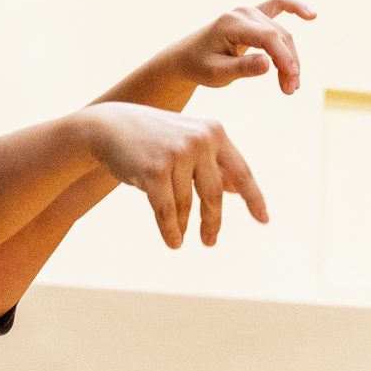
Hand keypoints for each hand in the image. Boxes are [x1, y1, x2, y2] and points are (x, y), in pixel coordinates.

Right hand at [79, 101, 268, 249]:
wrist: (107, 128)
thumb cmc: (151, 138)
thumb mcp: (187, 143)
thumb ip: (212, 164)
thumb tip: (237, 191)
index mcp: (213, 132)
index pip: (241, 171)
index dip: (254, 198)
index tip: (264, 220)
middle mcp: (199, 140)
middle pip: (214, 194)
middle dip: (213, 221)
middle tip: (210, 242)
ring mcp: (177, 153)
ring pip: (187, 203)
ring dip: (184, 225)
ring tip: (181, 239)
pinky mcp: (154, 170)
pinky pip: (167, 210)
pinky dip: (170, 230)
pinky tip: (173, 242)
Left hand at [150, 0, 314, 95]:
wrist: (187, 57)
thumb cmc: (200, 66)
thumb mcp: (217, 74)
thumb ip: (242, 68)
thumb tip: (268, 64)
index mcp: (232, 23)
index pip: (268, 38)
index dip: (284, 58)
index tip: (292, 81)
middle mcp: (243, 12)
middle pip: (279, 37)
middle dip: (289, 64)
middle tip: (290, 92)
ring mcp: (249, 11)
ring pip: (282, 33)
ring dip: (291, 58)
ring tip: (290, 86)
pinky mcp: (255, 14)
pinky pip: (279, 5)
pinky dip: (295, 8)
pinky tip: (312, 16)